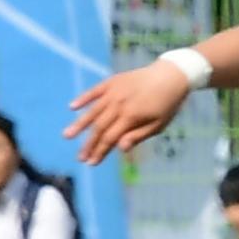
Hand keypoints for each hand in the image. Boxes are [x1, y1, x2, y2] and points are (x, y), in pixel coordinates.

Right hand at [66, 58, 194, 164]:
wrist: (172, 75)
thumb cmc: (167, 104)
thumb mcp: (158, 125)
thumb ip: (138, 136)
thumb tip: (120, 149)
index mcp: (131, 116)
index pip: (110, 138)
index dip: (100, 151)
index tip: (91, 163)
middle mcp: (119, 104)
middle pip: (99, 127)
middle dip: (89, 144)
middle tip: (80, 157)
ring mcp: (114, 91)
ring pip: (93, 110)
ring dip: (79, 124)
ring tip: (67, 135)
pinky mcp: (113, 81)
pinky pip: (95, 91)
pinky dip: (83, 98)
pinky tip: (72, 107)